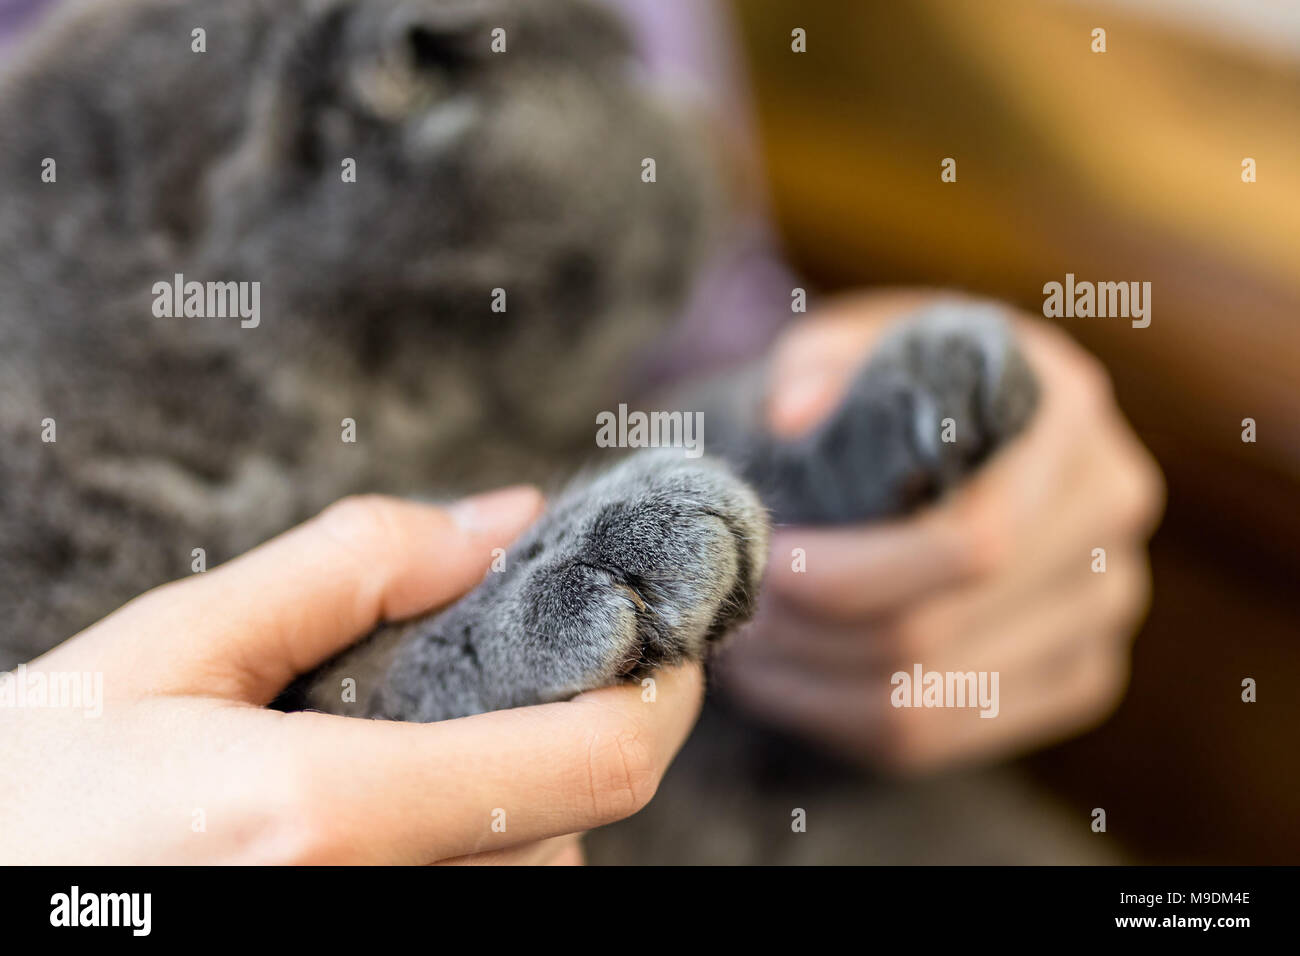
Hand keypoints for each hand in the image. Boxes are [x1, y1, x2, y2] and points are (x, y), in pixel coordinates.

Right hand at [0, 489, 702, 863]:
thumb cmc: (32, 798)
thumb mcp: (169, 654)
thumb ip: (350, 570)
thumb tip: (502, 518)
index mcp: (328, 819)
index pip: (595, 763)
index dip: (664, 693)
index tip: (670, 638)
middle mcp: (371, 909)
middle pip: (565, 825)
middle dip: (554, 737)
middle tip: (480, 679)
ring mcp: (369, 949)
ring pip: (526, 874)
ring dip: (508, 803)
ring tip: (398, 753)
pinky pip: (470, 904)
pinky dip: (466, 848)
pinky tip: (377, 813)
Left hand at [717, 291, 1164, 772]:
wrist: (947, 424)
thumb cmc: (885, 378)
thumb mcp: (847, 343)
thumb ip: (817, 367)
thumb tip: (792, 417)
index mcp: (1065, 409)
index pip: (972, 542)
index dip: (845, 571)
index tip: (761, 560)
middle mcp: (1108, 510)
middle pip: (934, 632)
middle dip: (803, 632)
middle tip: (730, 607)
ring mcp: (1104, 605)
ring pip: (925, 702)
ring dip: (806, 684)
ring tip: (741, 641)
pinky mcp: (1079, 675)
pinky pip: (941, 737)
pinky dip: (840, 718)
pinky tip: (787, 677)